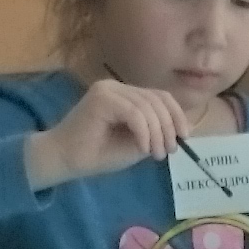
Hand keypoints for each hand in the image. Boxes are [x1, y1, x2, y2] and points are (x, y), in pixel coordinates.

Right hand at [26, 80, 187, 187]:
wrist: (64, 161)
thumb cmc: (97, 155)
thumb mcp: (136, 143)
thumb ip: (155, 133)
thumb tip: (181, 129)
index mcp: (124, 95)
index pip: (159, 96)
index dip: (176, 114)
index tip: (185, 136)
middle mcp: (116, 87)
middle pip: (156, 99)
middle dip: (169, 127)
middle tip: (169, 151)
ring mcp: (108, 90)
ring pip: (147, 107)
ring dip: (158, 133)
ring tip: (156, 154)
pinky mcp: (101, 98)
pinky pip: (134, 113)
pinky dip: (144, 132)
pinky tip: (144, 148)